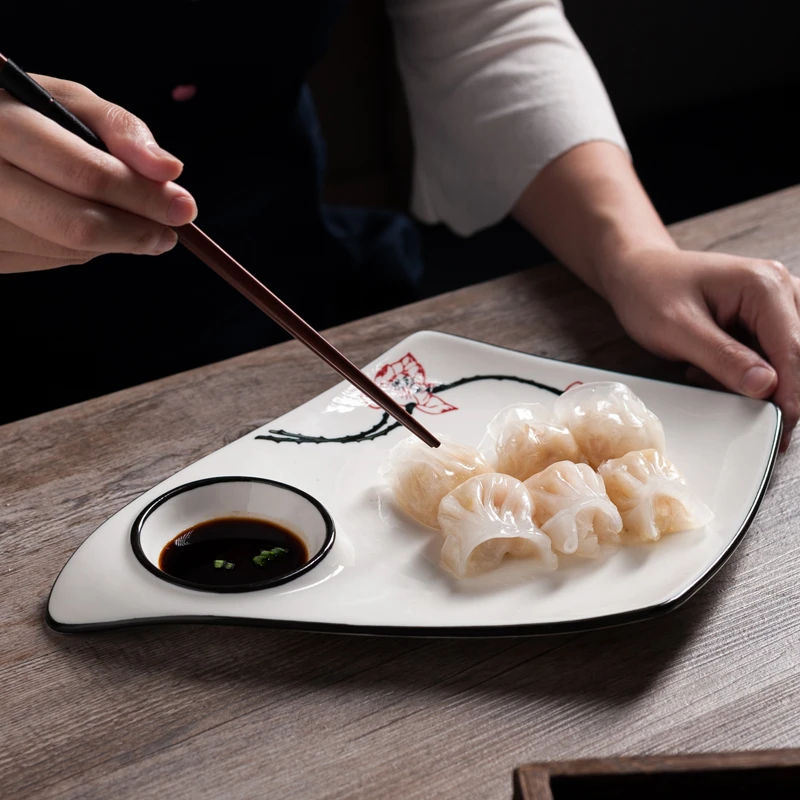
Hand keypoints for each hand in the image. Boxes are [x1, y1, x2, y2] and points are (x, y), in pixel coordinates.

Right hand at [0, 75, 196, 273]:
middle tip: (167, 235)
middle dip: (136, 232)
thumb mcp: (68, 102)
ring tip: (122, 219)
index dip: (143, 197)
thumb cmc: (27, 113)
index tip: (185, 208)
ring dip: (111, 242)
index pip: (87, 174)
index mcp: (1, 123)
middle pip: (77, 225)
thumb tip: (170, 172)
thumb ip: (121, 129)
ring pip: (66, 249)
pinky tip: (79, 222)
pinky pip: (44, 261)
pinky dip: (77, 249)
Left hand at [601, 245, 799, 448]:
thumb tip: (766, 387)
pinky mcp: (768, 321)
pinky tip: (706, 366)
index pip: (795, 351)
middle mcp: (782, 290)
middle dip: (765, 387)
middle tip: (714, 387)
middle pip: (797, 357)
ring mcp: (779, 305)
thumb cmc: (650, 291)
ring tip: (702, 369)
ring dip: (750, 380)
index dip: (790, 396)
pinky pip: (770, 359)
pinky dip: (742, 373)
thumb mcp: (676, 329)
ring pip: (785, 362)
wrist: (637, 273)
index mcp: (765, 286)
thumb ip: (722, 358)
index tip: (780, 428)